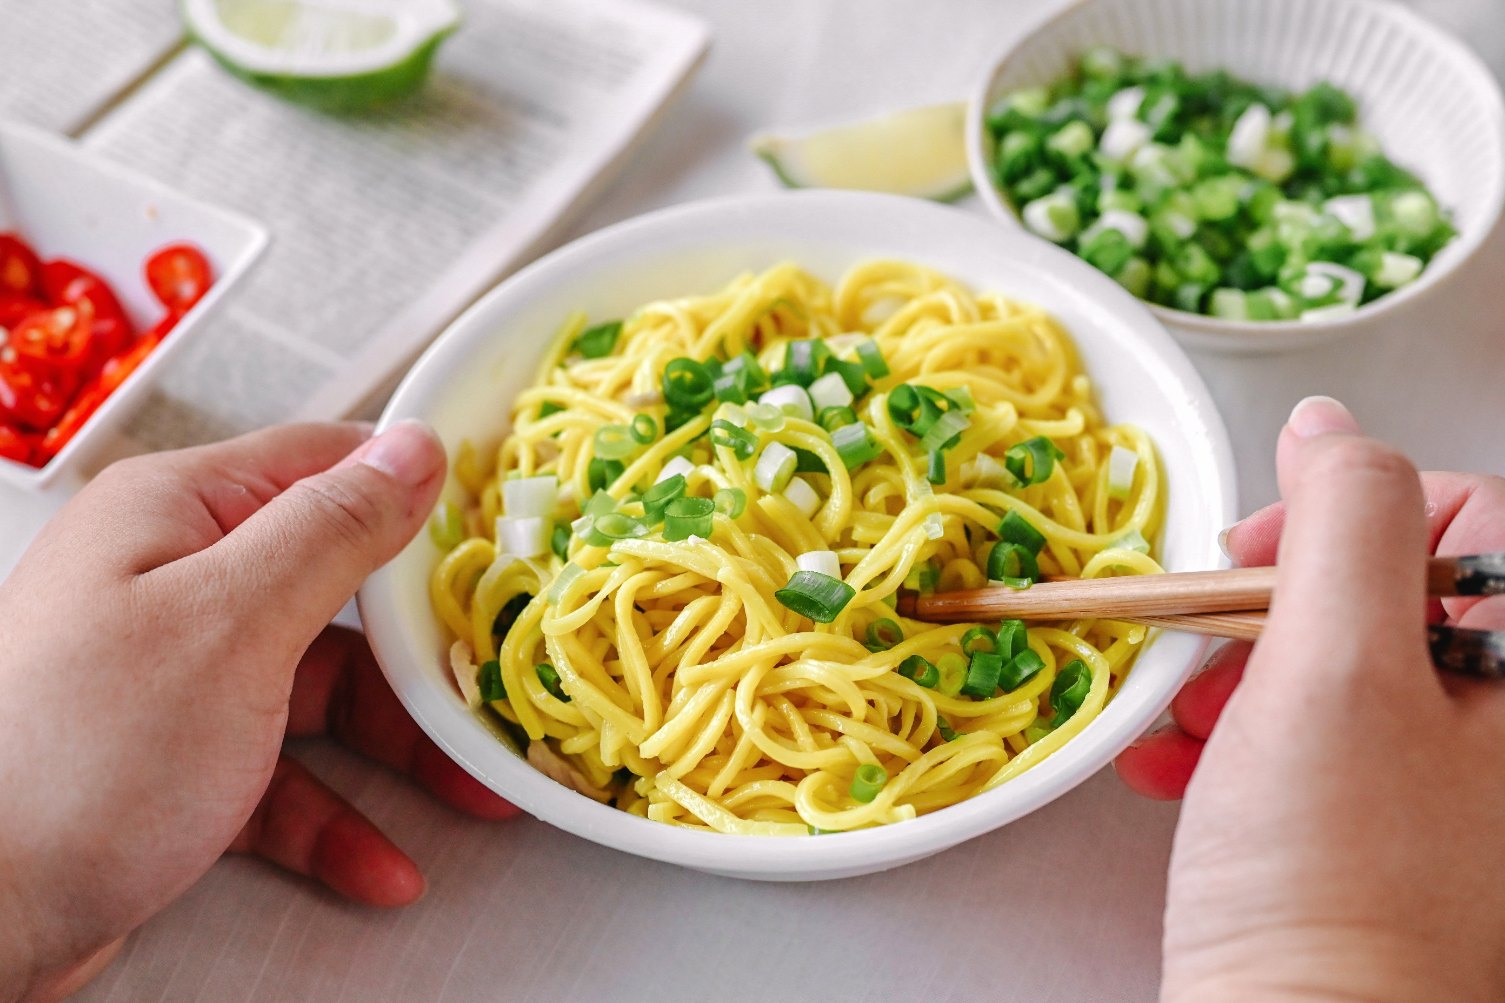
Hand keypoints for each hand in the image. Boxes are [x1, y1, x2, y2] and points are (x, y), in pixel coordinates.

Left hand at [0, 422, 518, 1002]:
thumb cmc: (79, 756)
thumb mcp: (233, 622)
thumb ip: (333, 530)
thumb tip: (413, 448)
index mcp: (178, 514)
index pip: (326, 467)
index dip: (419, 496)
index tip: (502, 531)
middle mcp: (173, 580)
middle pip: (337, 591)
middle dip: (421, 652)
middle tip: (491, 681)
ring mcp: (173, 674)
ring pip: (319, 691)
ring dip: (395, 749)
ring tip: (468, 791)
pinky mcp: (172, 760)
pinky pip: (278, 772)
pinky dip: (332, 816)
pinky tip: (377, 862)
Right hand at [1115, 397, 1504, 999]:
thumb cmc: (1331, 877)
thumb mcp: (1336, 668)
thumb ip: (1342, 521)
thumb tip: (1329, 426)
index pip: (1469, 511)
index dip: (1347, 513)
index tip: (1259, 559)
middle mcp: (1500, 721)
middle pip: (1384, 587)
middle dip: (1269, 611)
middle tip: (1214, 654)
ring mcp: (1443, 781)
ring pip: (1332, 663)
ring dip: (1232, 676)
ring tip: (1180, 726)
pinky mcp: (1378, 826)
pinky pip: (1307, 739)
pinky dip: (1228, 741)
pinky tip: (1171, 770)